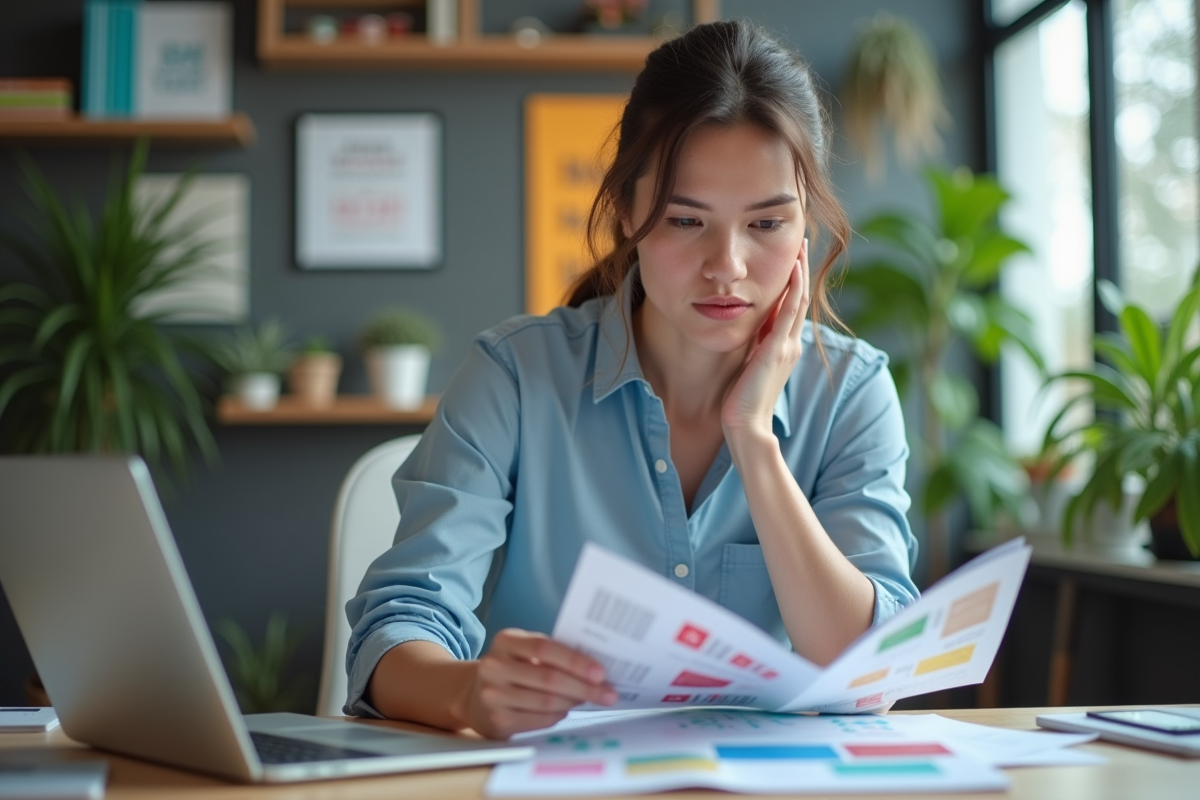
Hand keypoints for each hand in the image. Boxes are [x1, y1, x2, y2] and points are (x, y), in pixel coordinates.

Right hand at [462, 628, 616, 738]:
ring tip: (590, 699)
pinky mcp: (497, 720)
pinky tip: (565, 708)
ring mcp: (493, 695)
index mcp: (505, 641)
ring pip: (547, 702)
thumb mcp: (523, 652)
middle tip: (608, 693)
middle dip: (584, 688)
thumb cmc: (512, 669)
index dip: (575, 661)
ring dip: (574, 702)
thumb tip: (595, 668)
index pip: (544, 649)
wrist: (473, 694)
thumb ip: (552, 653)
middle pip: (549, 679)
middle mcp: (494, 666)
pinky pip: (540, 720)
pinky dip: (559, 714)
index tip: (600, 672)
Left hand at [721, 240, 809, 441]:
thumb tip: (750, 331)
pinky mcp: (776, 349)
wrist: (745, 425)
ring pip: (798, 301)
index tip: (791, 260)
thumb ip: (753, 348)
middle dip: (800, 271)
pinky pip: (789, 312)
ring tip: (801, 247)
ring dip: (800, 273)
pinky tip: (794, 269)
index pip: (791, 308)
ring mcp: (786, 346)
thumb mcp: (749, 366)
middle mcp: (790, 344)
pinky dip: (793, 289)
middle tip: (802, 244)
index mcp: (783, 348)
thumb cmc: (741, 401)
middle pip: (799, 299)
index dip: (792, 284)